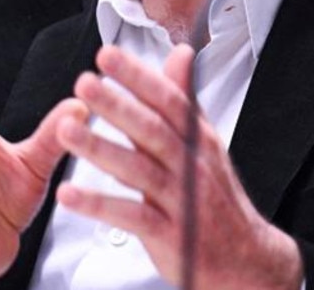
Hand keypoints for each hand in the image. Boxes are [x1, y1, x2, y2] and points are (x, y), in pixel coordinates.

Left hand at [55, 45, 301, 289]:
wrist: (247, 259)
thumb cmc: (217, 195)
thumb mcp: (204, 143)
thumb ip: (184, 99)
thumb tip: (180, 53)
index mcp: (197, 139)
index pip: (168, 101)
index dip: (139, 77)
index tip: (107, 55)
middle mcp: (191, 166)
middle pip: (152, 130)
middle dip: (117, 104)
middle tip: (84, 82)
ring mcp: (182, 201)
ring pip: (139, 170)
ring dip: (100, 148)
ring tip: (66, 130)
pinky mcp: (171, 234)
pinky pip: (131, 216)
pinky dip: (99, 205)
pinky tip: (68, 194)